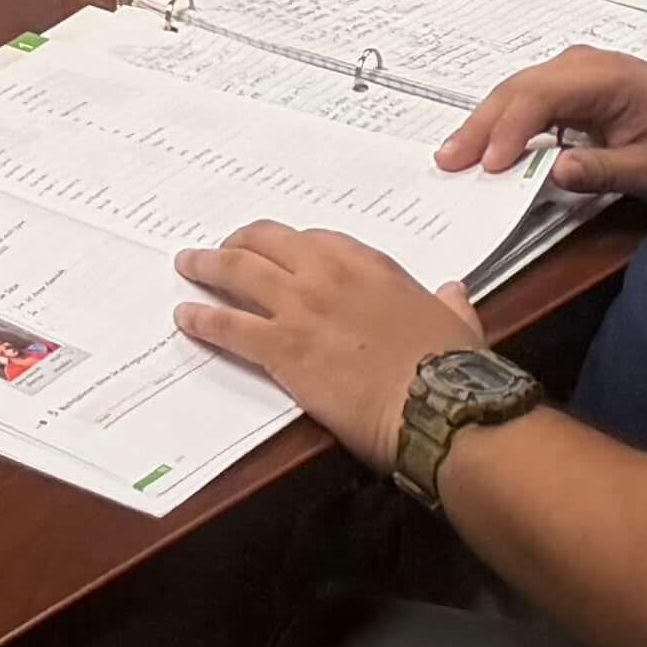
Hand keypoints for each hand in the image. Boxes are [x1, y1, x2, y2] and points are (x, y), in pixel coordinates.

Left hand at [171, 221, 487, 468]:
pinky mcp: (281, 347)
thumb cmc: (455, 369)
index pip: (313, 240)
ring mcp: (299, 308)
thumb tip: (453, 292)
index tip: (276, 249)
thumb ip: (449, 303)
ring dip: (206, 265)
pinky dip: (202, 319)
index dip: (287, 245)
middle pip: (265, 243)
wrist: (441, 406)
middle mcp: (326, 274)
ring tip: (187, 265)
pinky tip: (186, 318)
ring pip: (236, 272)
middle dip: (238, 242)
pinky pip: (228, 326)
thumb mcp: (459, 324)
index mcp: (368, 265)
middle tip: (222, 249)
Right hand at [439, 43, 646, 202]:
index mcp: (603, 76)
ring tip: (454, 154)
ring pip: (516, 92)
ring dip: (485, 124)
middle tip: (448, 160)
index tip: (490, 165)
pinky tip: (487, 145)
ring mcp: (574, 71)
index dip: (511, 130)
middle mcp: (581, 64)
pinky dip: (505, 123)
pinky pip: (529, 101)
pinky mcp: (572, 86)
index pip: (540, 96)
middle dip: (481, 125)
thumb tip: (554, 173)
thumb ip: (604, 170)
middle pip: (517, 89)